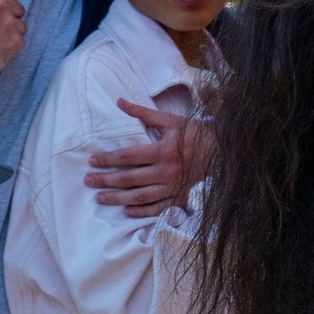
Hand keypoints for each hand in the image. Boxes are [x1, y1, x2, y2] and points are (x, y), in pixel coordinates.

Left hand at [86, 99, 214, 217]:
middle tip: (89, 181)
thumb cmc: (196, 134)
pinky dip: (140, 211)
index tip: (92, 161)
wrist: (224, 153)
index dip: (107, 159)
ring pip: (139, 197)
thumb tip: (120, 102)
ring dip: (117, 198)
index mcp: (162, 151)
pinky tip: (126, 210)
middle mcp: (165, 172)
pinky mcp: (179, 199)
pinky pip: (156, 209)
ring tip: (100, 198)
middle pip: (128, 179)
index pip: (127, 156)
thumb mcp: (171, 120)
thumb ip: (143, 113)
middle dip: (106, 180)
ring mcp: (172, 188)